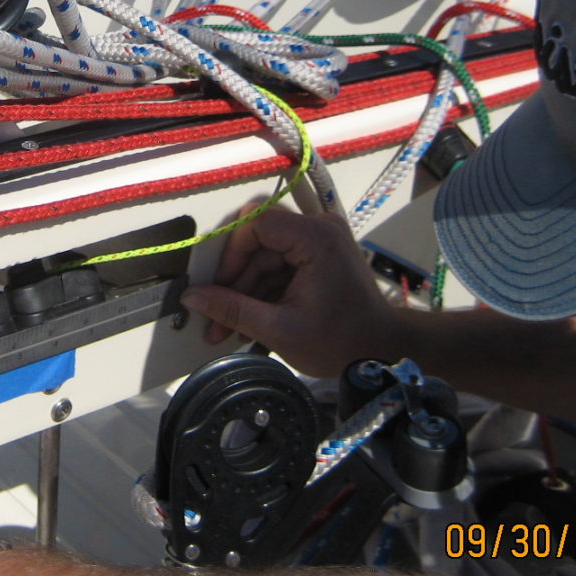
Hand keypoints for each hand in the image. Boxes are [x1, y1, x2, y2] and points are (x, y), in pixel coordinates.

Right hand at [181, 205, 400, 377]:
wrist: (384, 353)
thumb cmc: (341, 343)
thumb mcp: (279, 329)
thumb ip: (232, 309)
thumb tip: (191, 297)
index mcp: (315, 238)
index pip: (258, 222)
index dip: (232, 253)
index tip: (219, 287)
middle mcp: (318, 230)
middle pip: (258, 243)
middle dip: (234, 283)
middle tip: (214, 320)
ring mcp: (319, 242)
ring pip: (264, 258)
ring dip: (245, 293)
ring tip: (226, 330)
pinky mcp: (318, 257)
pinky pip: (279, 267)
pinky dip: (263, 293)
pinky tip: (248, 323)